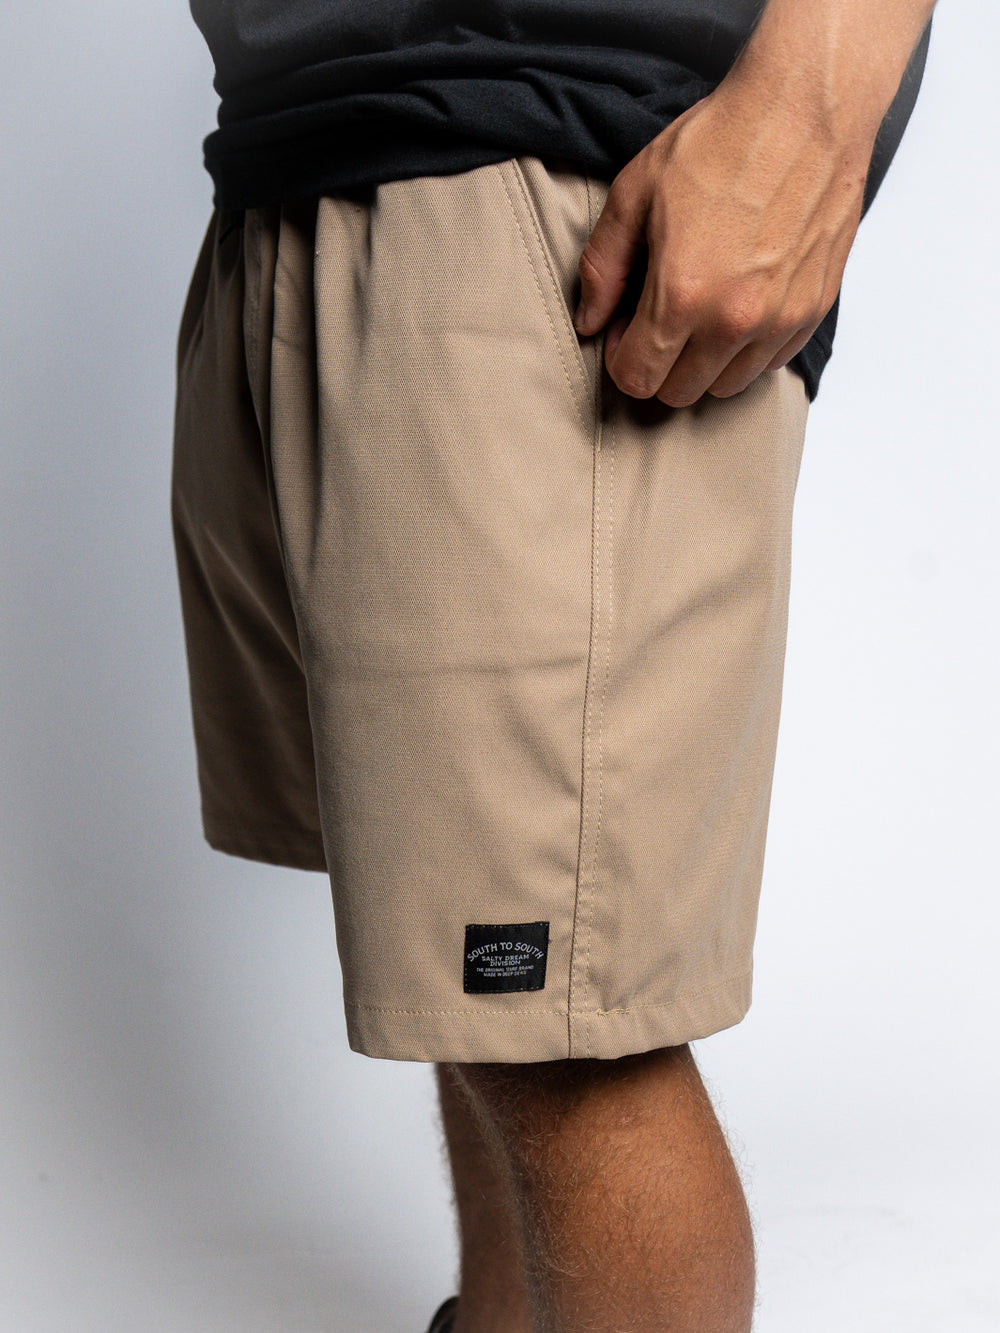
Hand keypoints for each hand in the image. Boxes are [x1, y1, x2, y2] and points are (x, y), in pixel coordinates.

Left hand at [573, 73, 875, 405]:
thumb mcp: (635, 193)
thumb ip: (601, 267)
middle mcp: (734, 320)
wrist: (806, 108)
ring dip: (705, 361)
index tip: (626, 327)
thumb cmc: (721, 141)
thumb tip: (589, 321)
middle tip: (660, 317)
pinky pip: (770, 363)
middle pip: (680, 392)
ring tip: (702, 308)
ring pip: (726, 385)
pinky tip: (739, 301)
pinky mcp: (813, 310)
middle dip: (659, 364)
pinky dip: (748, 347)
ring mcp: (780, 319)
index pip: (638, 380)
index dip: (622, 358)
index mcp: (682, 295)